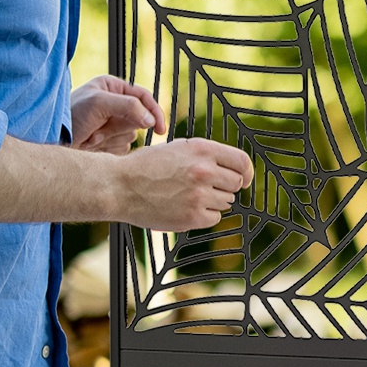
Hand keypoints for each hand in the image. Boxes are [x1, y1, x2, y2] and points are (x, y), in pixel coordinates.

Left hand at [71, 75, 165, 154]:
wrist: (53, 141)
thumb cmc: (70, 116)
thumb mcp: (99, 103)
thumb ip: (128, 106)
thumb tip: (150, 119)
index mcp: (112, 88)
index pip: (143, 96)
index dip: (154, 111)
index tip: (159, 128)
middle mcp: (114, 104)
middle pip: (140, 117)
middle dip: (125, 125)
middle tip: (107, 129)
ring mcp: (112, 124)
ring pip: (132, 134)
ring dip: (114, 137)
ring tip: (93, 135)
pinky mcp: (110, 141)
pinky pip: (123, 147)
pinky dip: (111, 147)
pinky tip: (93, 144)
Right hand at [111, 137, 253, 230]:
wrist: (120, 186)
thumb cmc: (145, 166)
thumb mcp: (178, 148)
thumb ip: (205, 155)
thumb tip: (231, 167)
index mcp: (202, 150)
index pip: (242, 161)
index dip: (247, 172)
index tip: (245, 179)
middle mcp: (204, 171)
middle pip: (236, 184)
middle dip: (224, 187)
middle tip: (204, 188)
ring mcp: (199, 195)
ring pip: (226, 202)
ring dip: (213, 201)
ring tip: (188, 196)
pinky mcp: (193, 216)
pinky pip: (214, 218)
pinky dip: (204, 215)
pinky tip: (186, 208)